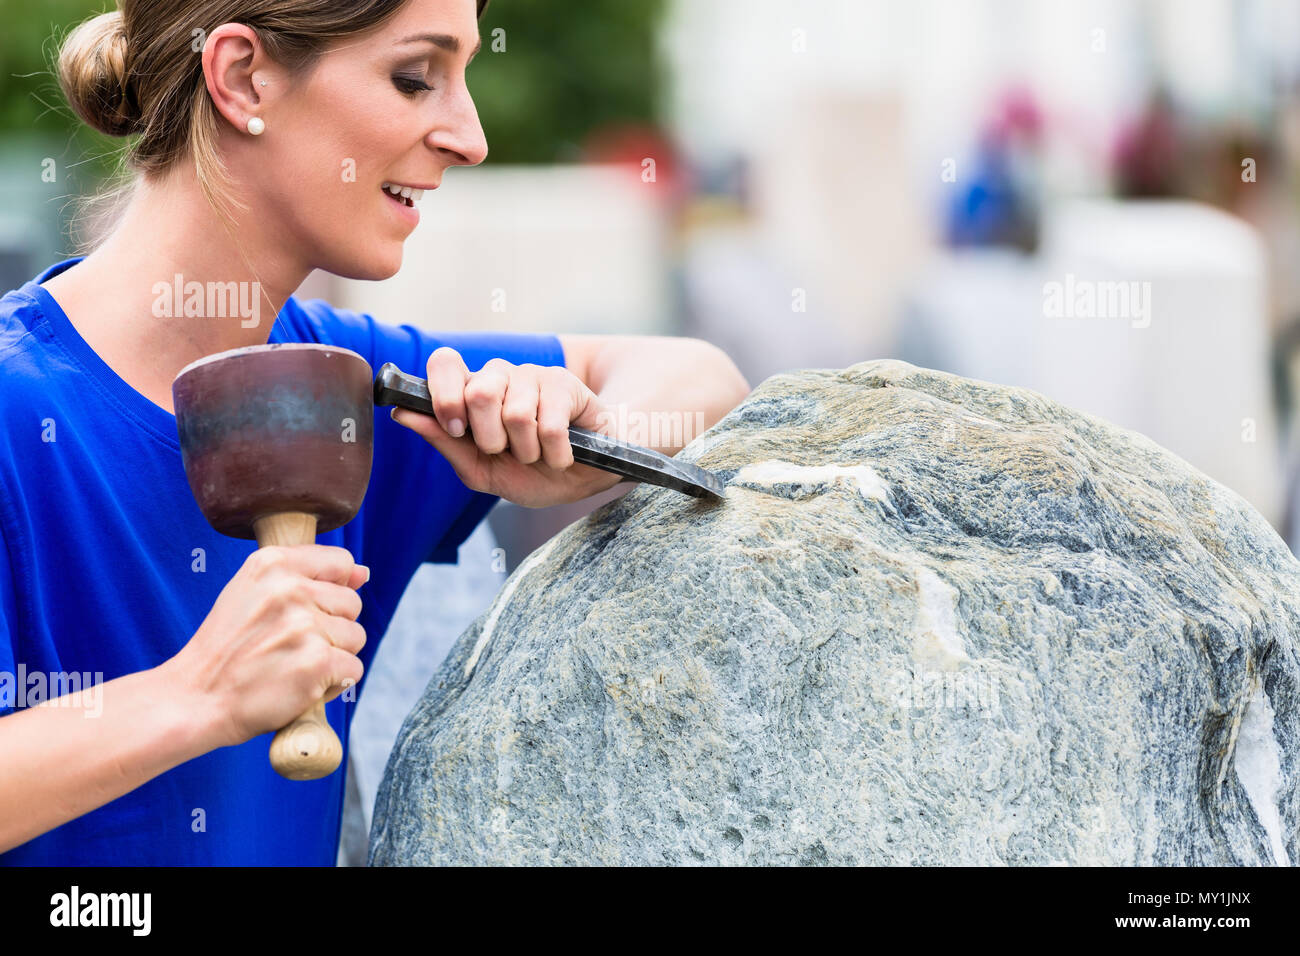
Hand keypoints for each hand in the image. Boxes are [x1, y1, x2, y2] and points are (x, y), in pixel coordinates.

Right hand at [167, 545, 368, 748]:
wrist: (195, 698)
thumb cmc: (227, 649)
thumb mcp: (253, 593)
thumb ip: (307, 576)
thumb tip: (363, 573)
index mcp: (272, 563)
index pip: (342, 562)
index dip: (332, 590)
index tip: (305, 611)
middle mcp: (290, 588)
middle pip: (352, 604)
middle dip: (331, 628)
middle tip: (289, 645)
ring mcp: (304, 625)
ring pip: (356, 637)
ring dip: (333, 656)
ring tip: (292, 664)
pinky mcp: (317, 661)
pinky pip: (353, 669)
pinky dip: (333, 684)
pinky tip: (300, 686)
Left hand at [390, 347, 625, 507]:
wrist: (583, 478)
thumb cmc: (531, 472)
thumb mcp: (480, 469)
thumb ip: (443, 441)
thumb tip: (400, 413)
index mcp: (473, 392)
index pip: (444, 363)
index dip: (445, 395)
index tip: (458, 429)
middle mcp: (500, 376)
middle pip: (479, 392)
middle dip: (492, 438)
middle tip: (506, 452)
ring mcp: (534, 376)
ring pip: (516, 413)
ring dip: (528, 451)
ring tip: (537, 455)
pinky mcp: (566, 385)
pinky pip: (550, 424)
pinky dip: (555, 454)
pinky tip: (562, 455)